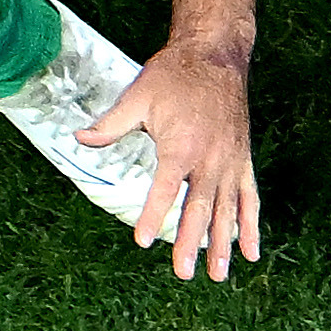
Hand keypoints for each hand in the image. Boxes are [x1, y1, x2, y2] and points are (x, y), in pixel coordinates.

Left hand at [83, 41, 267, 278]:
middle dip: (190, 242)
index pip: (166, 187)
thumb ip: (111, 124)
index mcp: (181, 144)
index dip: (154, 214)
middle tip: (183, 272)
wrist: (216, 55)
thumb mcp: (138, 95)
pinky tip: (250, 252)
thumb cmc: (175, 75)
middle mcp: (210, 158)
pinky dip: (251, 225)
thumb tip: (79, 138)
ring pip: (227, 209)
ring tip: (218, 275)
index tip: (142, 240)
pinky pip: (250, 197)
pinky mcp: (243, 160)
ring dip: (222, 243)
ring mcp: (230, 161)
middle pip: (199, 207)